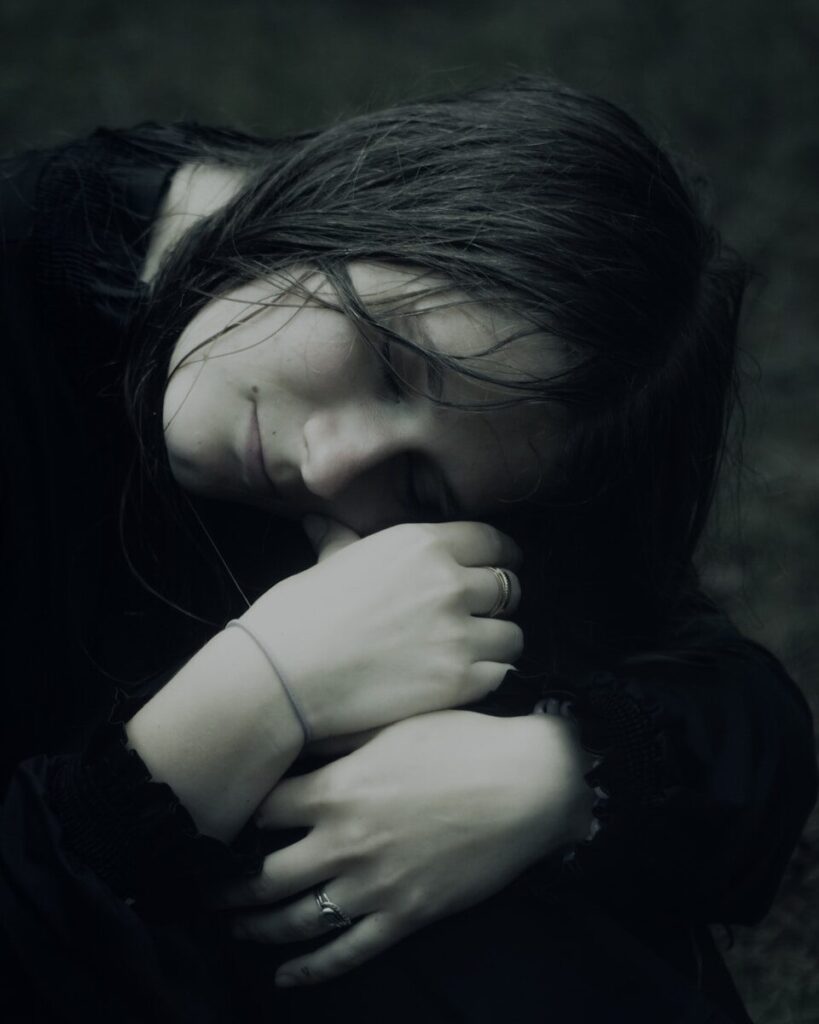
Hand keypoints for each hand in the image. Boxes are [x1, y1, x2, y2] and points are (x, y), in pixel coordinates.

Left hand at [212, 710, 594, 985]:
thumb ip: (338, 739)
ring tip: (232, 929)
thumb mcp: (392, 726)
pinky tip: (285, 976)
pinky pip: (345, 953)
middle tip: (201, 892)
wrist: (526, 784)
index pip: (261, 811)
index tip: (215, 827)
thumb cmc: (462, 743)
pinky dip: (309, 970)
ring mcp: (373, 886)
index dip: (233, 819)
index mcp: (337, 789)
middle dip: (225, 888)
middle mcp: (344, 842)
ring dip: (255, 929)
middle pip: (263, 875)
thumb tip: (297, 739)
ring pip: (295, 920)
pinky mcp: (404, 916)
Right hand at [238, 519, 522, 739]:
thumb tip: (320, 522)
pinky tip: (464, 678)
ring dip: (498, 642)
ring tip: (478, 650)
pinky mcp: (457, 681)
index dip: (502, 556)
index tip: (502, 566)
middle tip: (484, 614)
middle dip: (500, 601)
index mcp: (422, 544)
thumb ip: (343, 540)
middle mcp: (448, 583)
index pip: (493, 542)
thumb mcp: (328, 562)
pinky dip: (487, 677)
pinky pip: (500, 674)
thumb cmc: (298, 614)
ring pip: (512, 635)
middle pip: (509, 587)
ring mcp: (457, 634)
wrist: (282, 673)